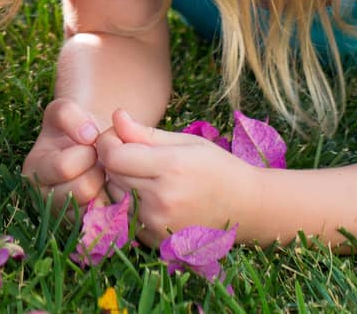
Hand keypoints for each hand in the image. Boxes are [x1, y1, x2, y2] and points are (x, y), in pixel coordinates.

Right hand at [24, 97, 110, 214]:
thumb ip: (69, 114)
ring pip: (96, 206)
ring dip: (106, 186)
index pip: (64, 167)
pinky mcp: (83, 226)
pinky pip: (106, 218)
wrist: (87, 146)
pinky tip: (109, 186)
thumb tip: (88, 136)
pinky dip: (113, 201)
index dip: (86, 152)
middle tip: (100, 160)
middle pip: (82, 190)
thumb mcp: (64, 110)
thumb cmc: (73, 127)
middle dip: (98, 170)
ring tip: (102, 172)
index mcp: (34, 170)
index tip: (91, 144)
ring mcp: (63, 215)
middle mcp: (43, 198)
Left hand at [94, 108, 255, 244]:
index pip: (114, 156)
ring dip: (120, 181)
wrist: (248, 208)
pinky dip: (129, 203)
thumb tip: (115, 116)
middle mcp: (163, 198)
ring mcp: (159, 223)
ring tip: (145, 174)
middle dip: (115, 160)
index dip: (108, 142)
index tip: (116, 136)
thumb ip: (145, 133)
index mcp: (172, 167)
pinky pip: (126, 215)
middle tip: (132, 152)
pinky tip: (151, 195)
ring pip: (115, 195)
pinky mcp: (157, 240)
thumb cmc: (217, 168)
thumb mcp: (186, 142)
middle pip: (112, 174)